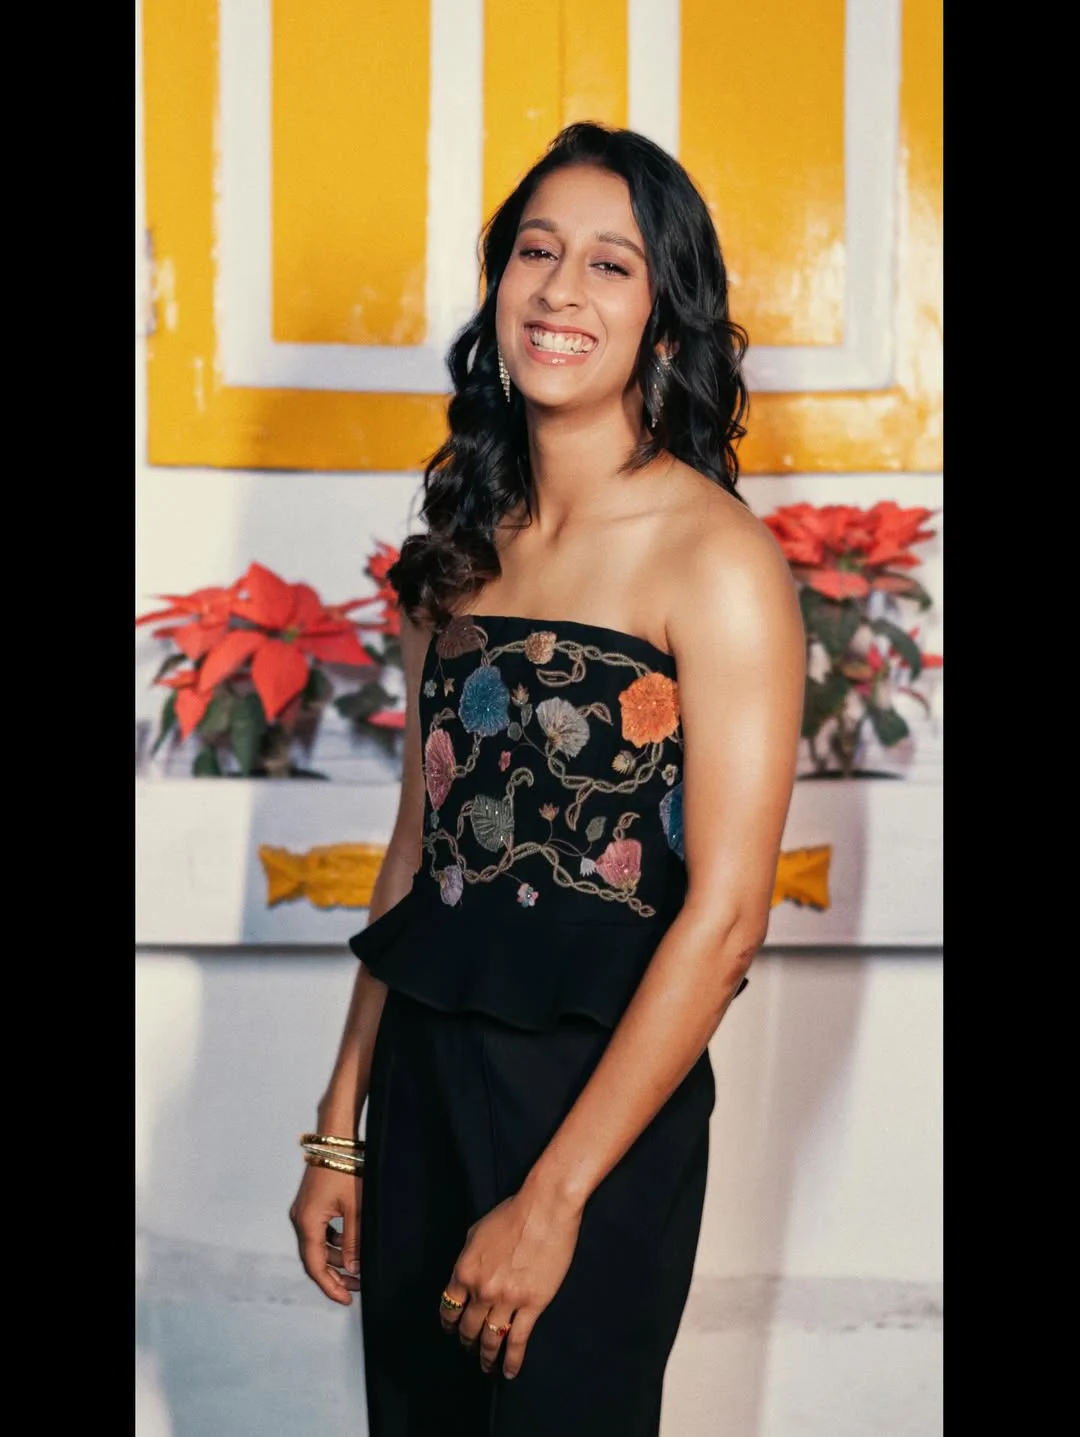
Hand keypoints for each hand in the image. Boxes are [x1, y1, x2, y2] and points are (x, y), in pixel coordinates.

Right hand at [289, 1164, 361, 1305]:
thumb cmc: (345, 1169)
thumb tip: (354, 1269)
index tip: (346, 1299)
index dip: (330, 1286)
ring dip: (337, 1258)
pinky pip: (321, 1231)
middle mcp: (301, 1219)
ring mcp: (304, 1211)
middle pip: (315, 1258)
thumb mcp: (354, 1208)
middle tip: (357, 1287)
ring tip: (359, 1268)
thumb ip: (353, 1241)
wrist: (336, 1139)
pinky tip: (351, 1245)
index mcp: (308, 1223)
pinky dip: (335, 1242)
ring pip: (319, 1245)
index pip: (315, 1266)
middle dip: (336, 1275)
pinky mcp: (311, 1204)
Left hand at [439, 1185, 581, 1378]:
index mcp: (464, 1270)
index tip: (451, 1330)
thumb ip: (467, 1259)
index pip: (449, 1308)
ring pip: (491, 1339)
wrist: (544, 1209)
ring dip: (486, 1356)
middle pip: (468, 1328)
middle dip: (467, 1341)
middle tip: (469, 1348)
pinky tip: (509, 1371)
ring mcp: (507, 1300)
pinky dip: (512, 1361)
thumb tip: (466, 1277)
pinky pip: (518, 1341)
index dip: (448, 1323)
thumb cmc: (511, 1213)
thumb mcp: (476, 1232)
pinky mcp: (532, 1306)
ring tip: (486, 1366)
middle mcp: (482, 1290)